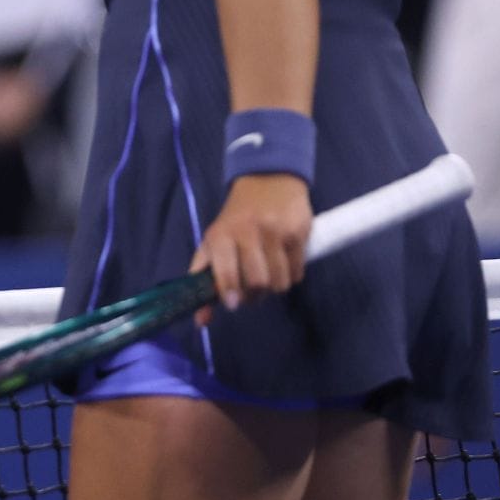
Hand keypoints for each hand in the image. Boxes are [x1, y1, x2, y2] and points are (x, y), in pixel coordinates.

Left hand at [187, 173, 312, 325]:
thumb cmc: (236, 218)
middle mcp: (247, 232)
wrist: (268, 179)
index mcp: (221, 235)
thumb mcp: (213, 241)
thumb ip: (204, 278)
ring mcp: (275, 232)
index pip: (226, 273)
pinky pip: (297, 273)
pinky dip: (291, 276)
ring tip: (269, 274)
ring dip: (275, 287)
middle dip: (255, 295)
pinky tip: (284, 262)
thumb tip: (201, 321)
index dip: (230, 293)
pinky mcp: (298, 232)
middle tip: (254, 289)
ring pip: (279, 282)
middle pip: (257, 283)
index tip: (233, 303)